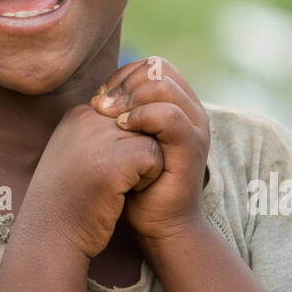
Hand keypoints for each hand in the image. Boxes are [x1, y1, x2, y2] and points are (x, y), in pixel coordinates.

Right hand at [20, 102, 164, 260]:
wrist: (51, 234)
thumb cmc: (67, 199)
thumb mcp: (75, 154)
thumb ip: (98, 133)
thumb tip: (133, 120)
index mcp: (78, 115)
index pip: (125, 116)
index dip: (122, 148)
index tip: (97, 171)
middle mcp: (88, 118)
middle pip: (140, 126)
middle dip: (134, 155)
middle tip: (107, 181)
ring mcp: (101, 138)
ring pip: (151, 139)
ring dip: (142, 167)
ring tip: (114, 186)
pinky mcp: (117, 160)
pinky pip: (156, 158)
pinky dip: (147, 180)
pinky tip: (121, 194)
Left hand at [89, 57, 209, 244]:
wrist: (157, 225)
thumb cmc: (134, 184)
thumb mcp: (124, 141)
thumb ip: (120, 115)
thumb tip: (96, 93)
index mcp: (178, 104)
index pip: (151, 66)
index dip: (122, 76)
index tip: (100, 99)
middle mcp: (192, 111)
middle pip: (158, 69)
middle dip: (124, 83)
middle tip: (99, 106)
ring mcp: (196, 127)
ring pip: (164, 87)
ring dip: (130, 97)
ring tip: (108, 117)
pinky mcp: (192, 148)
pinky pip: (169, 116)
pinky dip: (141, 116)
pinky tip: (121, 128)